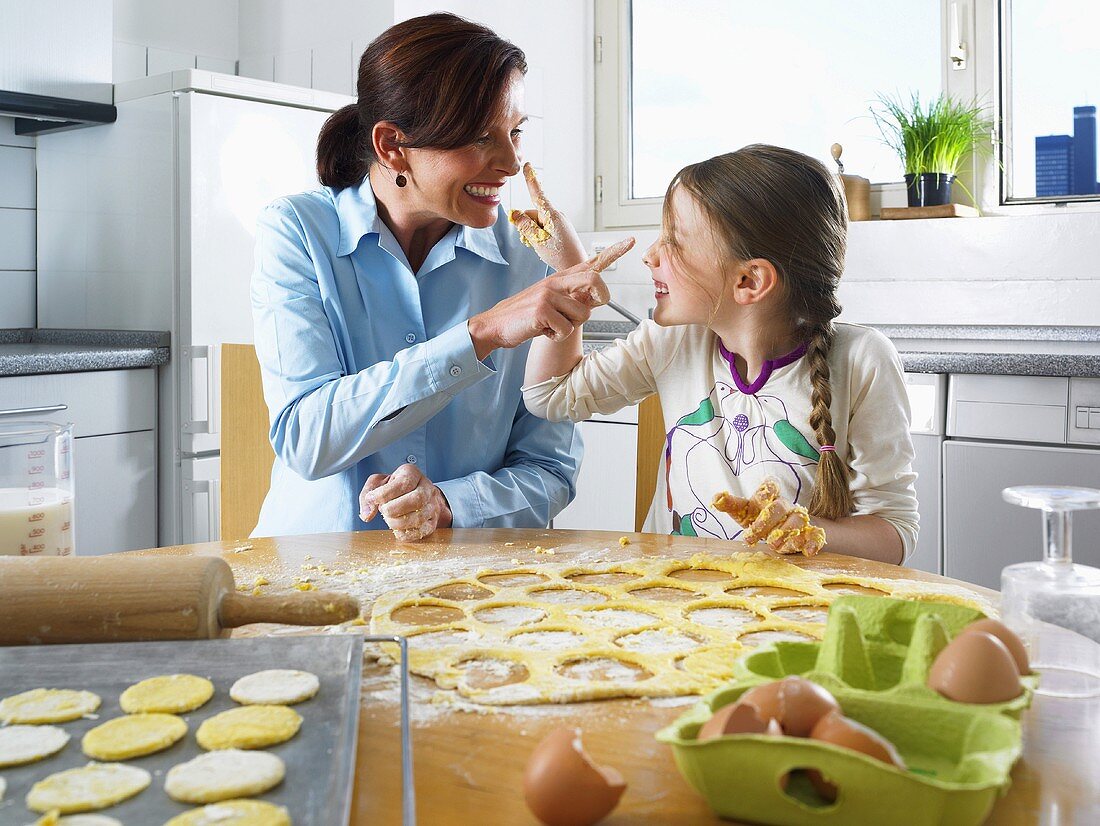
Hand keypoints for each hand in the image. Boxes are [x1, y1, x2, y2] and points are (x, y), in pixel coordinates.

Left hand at [359, 464, 451, 542]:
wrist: (414, 493)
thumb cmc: (395, 487)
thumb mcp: (378, 482)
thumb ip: (368, 493)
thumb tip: (366, 515)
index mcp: (412, 473)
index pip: (403, 483)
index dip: (384, 493)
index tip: (372, 498)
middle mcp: (426, 488)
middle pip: (417, 499)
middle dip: (394, 509)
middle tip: (383, 511)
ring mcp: (432, 505)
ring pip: (420, 517)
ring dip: (398, 523)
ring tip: (389, 519)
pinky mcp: (433, 521)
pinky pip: (421, 532)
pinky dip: (405, 534)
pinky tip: (397, 528)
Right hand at [467, 237, 634, 357]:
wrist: (494, 325)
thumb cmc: (525, 316)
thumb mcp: (550, 302)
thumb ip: (572, 298)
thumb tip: (594, 300)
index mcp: (560, 279)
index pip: (590, 263)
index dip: (612, 252)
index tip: (630, 241)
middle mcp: (555, 282)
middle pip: (595, 282)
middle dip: (600, 299)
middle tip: (592, 306)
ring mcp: (548, 294)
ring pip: (583, 314)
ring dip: (570, 326)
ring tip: (551, 324)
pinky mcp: (542, 310)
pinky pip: (567, 330)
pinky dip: (556, 336)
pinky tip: (543, 331)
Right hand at [508, 163, 586, 270]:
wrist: (578, 267)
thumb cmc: (561, 256)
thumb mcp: (538, 241)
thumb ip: (525, 226)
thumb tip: (514, 213)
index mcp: (552, 215)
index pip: (538, 194)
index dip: (530, 179)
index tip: (527, 165)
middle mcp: (556, 215)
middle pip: (532, 214)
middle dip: (527, 226)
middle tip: (533, 242)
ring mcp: (559, 222)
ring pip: (536, 223)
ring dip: (533, 233)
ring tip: (542, 247)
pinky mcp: (560, 229)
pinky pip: (544, 228)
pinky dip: (539, 236)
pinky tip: (545, 248)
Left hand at [712, 478, 826, 556]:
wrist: (782, 531)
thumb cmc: (759, 518)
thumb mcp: (743, 512)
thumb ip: (730, 504)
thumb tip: (715, 498)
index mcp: (767, 497)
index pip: (769, 487)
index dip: (766, 490)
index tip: (760, 497)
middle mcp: (784, 506)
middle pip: (780, 506)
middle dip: (768, 521)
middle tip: (754, 537)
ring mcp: (798, 519)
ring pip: (798, 520)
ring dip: (787, 533)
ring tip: (776, 546)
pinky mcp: (810, 533)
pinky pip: (816, 534)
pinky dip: (814, 542)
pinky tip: (808, 551)